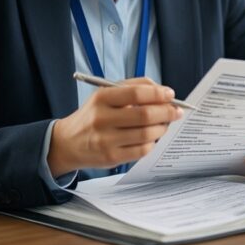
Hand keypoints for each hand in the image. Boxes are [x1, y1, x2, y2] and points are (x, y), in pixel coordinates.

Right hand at [48, 77, 182, 175]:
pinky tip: (151, 138)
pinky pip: (142, 150)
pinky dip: (152, 143)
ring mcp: (106, 140)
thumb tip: (162, 91)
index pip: (136, 93)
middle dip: (167, 112)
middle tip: (177, 111)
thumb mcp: (106, 95)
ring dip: (162, 128)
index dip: (158, 94)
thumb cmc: (94, 115)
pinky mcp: (111, 157)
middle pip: (145, 115)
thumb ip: (134, 87)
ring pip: (146, 134)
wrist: (68, 142)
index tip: (170, 94)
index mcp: (101, 98)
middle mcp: (102, 118)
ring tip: (165, 124)